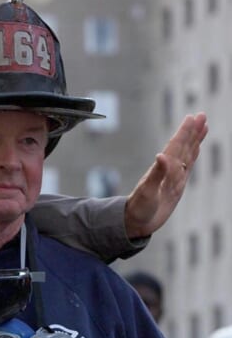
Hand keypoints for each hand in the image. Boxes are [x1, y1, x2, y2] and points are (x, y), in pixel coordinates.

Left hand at [124, 112, 207, 237]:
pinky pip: (187, 166)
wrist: (135, 222)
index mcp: (162, 169)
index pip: (176, 146)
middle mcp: (168, 170)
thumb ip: (156, 174)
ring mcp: (173, 177)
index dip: (185, 132)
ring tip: (203, 126)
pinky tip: (196, 148)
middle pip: (183, 146)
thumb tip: (161, 155)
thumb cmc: (138, 208)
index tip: (193, 117)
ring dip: (194, 140)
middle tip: (201, 115)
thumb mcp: (147, 192)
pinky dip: (193, 155)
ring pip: (187, 154)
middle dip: (192, 131)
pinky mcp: (176, 185)